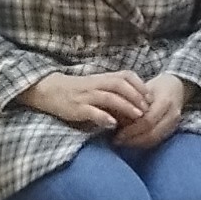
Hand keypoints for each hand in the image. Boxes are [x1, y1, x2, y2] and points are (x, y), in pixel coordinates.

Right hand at [18, 70, 149, 133]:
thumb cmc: (77, 91)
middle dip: (136, 96)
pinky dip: (103, 117)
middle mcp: (95, 84)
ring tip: (138, 116)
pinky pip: (91, 111)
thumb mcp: (96, 87)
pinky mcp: (76, 108)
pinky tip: (113, 124)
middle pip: (120, 85)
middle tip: (148, 108)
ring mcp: (85, 96)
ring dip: (125, 106)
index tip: (150, 96)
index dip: (139, 85)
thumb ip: (113, 92)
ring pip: (108, 97)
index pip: (125, 76)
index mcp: (102, 78)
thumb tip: (135, 103)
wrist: (50, 90)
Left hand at [114, 72, 191, 149]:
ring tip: (123, 142)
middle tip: (117, 140)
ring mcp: (175, 123)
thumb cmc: (156, 87)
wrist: (176, 87)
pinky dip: (144, 143)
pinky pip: (158, 140)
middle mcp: (172, 114)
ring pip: (155, 139)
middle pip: (152, 133)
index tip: (116, 132)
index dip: (131, 129)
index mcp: (165, 100)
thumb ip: (131, 102)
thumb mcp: (143, 89)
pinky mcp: (173, 130)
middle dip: (133, 139)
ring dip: (138, 143)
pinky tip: (133, 141)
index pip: (148, 120)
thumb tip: (112, 115)